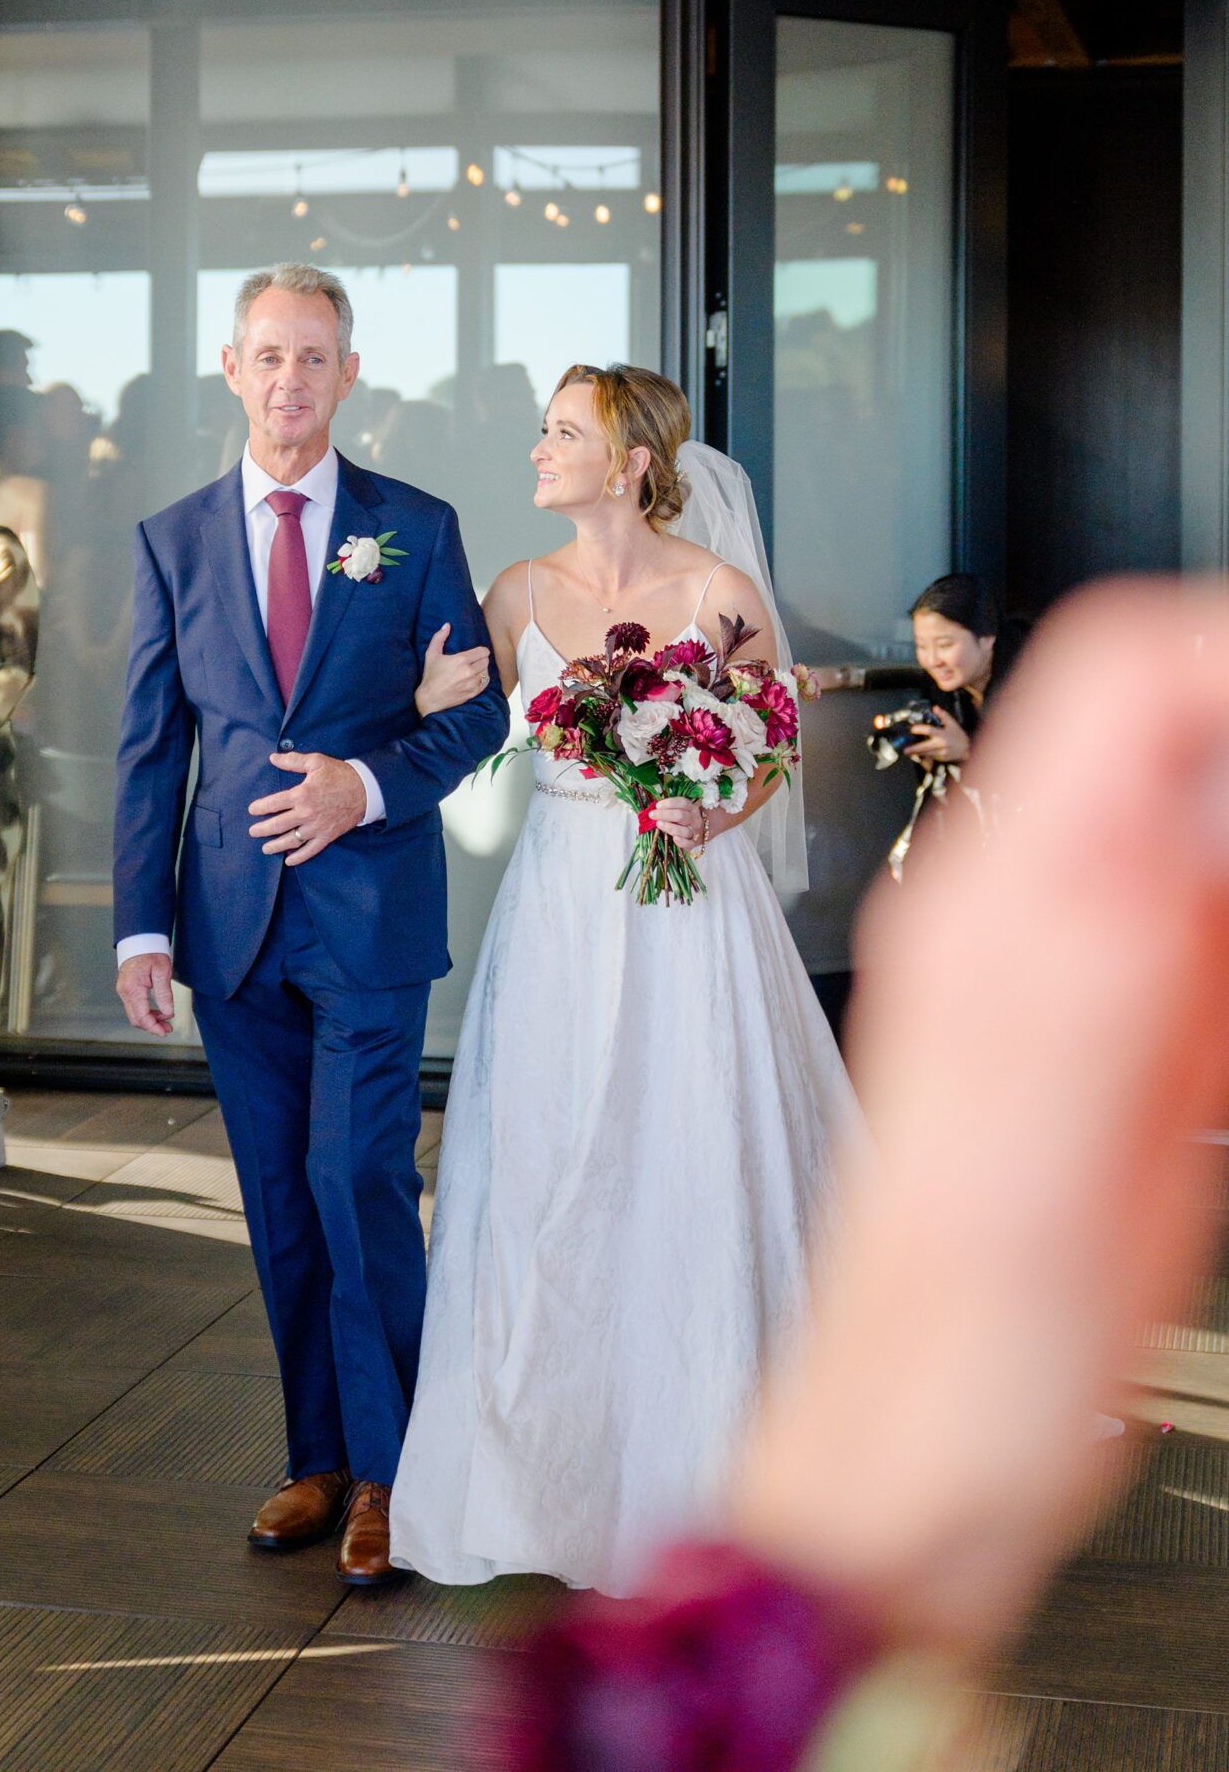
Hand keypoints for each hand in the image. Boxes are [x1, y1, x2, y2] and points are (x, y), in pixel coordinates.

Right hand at [116, 951, 175, 1037]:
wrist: (140, 940)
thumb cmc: (151, 952)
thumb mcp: (162, 971)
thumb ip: (164, 994)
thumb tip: (167, 1013)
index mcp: (132, 988)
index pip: (141, 1016)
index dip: (153, 1027)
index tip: (164, 1032)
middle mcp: (124, 991)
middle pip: (136, 1019)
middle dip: (152, 1026)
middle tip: (167, 1029)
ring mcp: (124, 991)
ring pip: (135, 1014)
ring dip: (149, 1020)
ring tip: (165, 1022)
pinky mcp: (126, 989)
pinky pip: (134, 1007)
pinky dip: (146, 1013)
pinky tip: (157, 1013)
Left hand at [249, 752, 366, 863]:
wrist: (365, 790)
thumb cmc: (339, 774)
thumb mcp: (316, 762)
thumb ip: (293, 761)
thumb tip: (273, 758)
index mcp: (301, 794)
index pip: (274, 803)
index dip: (260, 808)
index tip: (252, 810)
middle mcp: (306, 813)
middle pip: (278, 825)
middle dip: (262, 830)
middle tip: (252, 832)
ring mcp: (316, 827)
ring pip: (291, 841)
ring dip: (276, 846)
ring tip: (265, 848)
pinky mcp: (327, 836)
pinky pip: (310, 850)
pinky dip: (299, 857)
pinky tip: (289, 861)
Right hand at [414, 623, 491, 717]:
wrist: (430, 698)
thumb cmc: (430, 675)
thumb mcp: (431, 654)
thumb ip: (439, 637)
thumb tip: (447, 625)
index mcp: (461, 660)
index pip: (483, 651)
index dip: (482, 650)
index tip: (477, 652)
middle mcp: (469, 672)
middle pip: (486, 661)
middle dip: (482, 659)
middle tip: (475, 660)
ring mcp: (472, 684)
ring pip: (487, 672)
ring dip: (482, 669)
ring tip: (475, 669)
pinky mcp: (473, 693)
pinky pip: (485, 683)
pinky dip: (482, 679)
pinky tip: (475, 678)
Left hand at [648, 797, 710, 848]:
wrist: (702, 831)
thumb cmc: (685, 819)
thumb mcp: (681, 810)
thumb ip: (670, 808)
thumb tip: (653, 808)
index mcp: (692, 808)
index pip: (682, 803)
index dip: (670, 803)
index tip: (657, 805)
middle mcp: (695, 819)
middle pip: (681, 816)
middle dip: (665, 814)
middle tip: (652, 814)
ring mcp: (695, 832)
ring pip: (684, 830)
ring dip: (670, 827)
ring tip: (658, 824)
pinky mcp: (694, 843)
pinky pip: (689, 844)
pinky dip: (682, 842)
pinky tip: (674, 838)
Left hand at [730, 580, 1228, 1655]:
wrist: (924, 1449)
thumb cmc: (964, 1329)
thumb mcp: (1055, 1133)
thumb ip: (1120, 942)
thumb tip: (1199, 792)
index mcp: (1002, 902)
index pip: (1125, 676)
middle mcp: (1029, 905)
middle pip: (1177, 720)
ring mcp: (1077, 964)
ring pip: (1202, 813)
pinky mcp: (1124, 1036)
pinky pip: (1205, 912)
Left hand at [903, 708, 969, 766]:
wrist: (968, 749)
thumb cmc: (958, 735)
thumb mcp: (952, 724)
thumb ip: (943, 716)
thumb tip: (935, 707)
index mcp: (943, 734)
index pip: (930, 731)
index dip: (920, 729)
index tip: (912, 729)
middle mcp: (941, 744)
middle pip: (925, 747)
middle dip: (914, 749)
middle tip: (905, 750)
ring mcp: (941, 753)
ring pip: (927, 754)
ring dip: (917, 753)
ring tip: (908, 752)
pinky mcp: (942, 759)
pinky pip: (931, 758)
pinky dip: (924, 756)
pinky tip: (918, 755)